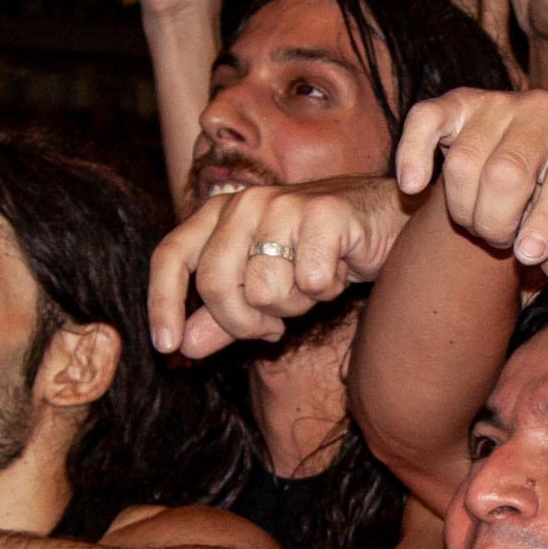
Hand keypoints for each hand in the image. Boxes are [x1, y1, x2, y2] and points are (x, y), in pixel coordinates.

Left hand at [144, 175, 406, 355]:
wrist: (385, 223)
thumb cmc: (320, 254)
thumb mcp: (264, 289)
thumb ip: (222, 317)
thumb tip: (182, 346)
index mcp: (221, 213)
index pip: (172, 255)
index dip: (162, 303)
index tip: (167, 347)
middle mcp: (246, 202)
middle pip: (216, 285)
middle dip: (244, 322)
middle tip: (274, 324)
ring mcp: (285, 204)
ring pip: (264, 290)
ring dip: (295, 305)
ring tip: (314, 281)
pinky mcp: (325, 214)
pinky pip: (310, 283)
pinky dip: (328, 290)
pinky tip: (339, 270)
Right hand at [393, 88, 547, 286]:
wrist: (526, 154)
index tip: (526, 254)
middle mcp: (543, 113)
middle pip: (508, 173)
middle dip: (495, 222)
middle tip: (497, 239)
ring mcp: (498, 104)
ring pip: (463, 162)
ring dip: (462, 208)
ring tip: (474, 220)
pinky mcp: (457, 101)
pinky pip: (424, 121)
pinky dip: (413, 154)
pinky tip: (413, 186)